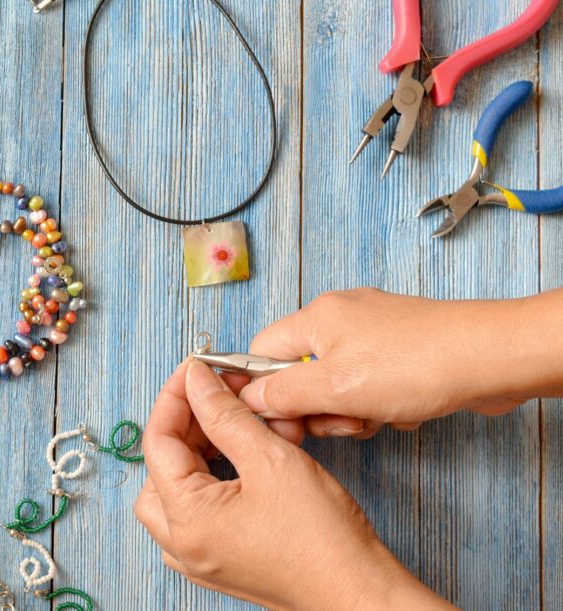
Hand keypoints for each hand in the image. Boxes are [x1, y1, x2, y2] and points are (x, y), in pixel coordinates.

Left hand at [135, 360, 449, 608]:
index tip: (196, 370)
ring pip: (174, 492)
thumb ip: (226, 416)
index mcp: (187, 520)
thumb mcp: (271, 459)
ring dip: (194, 453)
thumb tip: (198, 382)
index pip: (158, 442)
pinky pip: (197, 514)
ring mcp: (202, 558)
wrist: (359, 593)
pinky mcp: (223, 562)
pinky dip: (208, 481)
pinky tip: (235, 460)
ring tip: (226, 424)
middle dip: (184, 426)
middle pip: (160, 469)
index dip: (176, 398)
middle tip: (213, 395)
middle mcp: (185, 544)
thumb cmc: (323, 538)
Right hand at [240, 288, 555, 437]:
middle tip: (339, 422)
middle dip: (316, 407)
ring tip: (375, 417)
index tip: (278, 419)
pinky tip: (400, 412)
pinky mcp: (400, 350)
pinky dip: (377, 405)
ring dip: (349, 411)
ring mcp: (373, 333)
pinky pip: (369, 385)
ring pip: (336, 384)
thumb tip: (249, 399)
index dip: (263, 389)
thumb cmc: (418, 364)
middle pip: (300, 372)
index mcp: (316, 317)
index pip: (261, 351)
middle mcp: (341, 318)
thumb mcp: (335, 388)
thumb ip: (283, 394)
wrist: (490, 359)